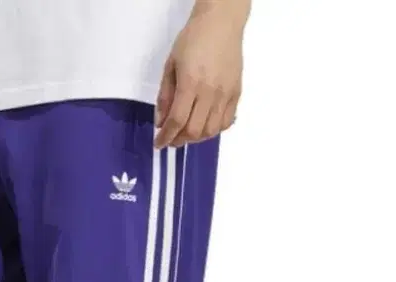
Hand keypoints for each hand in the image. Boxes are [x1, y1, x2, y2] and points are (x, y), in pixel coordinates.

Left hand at [155, 5, 245, 148]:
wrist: (221, 23)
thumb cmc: (192, 40)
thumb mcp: (171, 65)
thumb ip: (165, 95)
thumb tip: (161, 121)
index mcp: (190, 83)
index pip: (177, 121)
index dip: (166, 137)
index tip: (158, 144)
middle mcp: (210, 92)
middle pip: (194, 130)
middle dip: (179, 140)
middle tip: (171, 139)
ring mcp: (225, 94)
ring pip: (211, 130)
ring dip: (196, 138)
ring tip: (187, 133)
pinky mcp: (236, 93)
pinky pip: (226, 122)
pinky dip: (214, 130)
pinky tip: (205, 125)